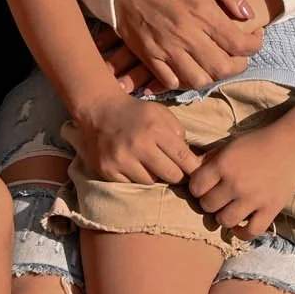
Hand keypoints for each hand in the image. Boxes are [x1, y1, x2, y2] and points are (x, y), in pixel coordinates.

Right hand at [71, 93, 203, 185]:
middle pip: (172, 176)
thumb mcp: (161, 114)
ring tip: (149, 163)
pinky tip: (133, 165)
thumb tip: (193, 161)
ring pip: (152, 182)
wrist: (97, 109)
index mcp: (155, 128)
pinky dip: (136, 177)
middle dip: (176, 174)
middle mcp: (138, 145)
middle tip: (174, 169)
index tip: (197, 172)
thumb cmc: (135, 113)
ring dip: (154, 176)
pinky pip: (132, 183)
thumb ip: (179, 134)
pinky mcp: (108, 170)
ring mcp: (121, 159)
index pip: (184, 158)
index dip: (194, 168)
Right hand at [111, 0, 271, 92]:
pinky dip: (186, 81)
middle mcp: (185, 35)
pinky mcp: (149, 56)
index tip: (254, 37)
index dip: (254, 45)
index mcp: (201, 12)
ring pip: (200, 80)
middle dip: (239, 65)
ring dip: (213, 75)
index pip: (239, 44)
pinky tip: (191, 67)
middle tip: (239, 54)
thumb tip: (247, 14)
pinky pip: (173, 82)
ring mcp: (166, 49)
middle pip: (223, 68)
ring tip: (216, 62)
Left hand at [187, 125, 294, 237]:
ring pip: (224, 220)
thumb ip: (210, 159)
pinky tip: (239, 224)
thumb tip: (190, 170)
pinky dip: (242, 232)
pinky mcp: (270, 209)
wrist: (293, 144)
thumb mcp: (230, 144)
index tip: (204, 186)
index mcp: (223, 165)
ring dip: (222, 216)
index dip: (197, 188)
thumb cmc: (259, 141)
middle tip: (217, 197)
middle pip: (207, 205)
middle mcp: (236, 184)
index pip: (195, 188)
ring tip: (228, 208)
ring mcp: (253, 199)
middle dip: (209, 202)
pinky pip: (250, 231)